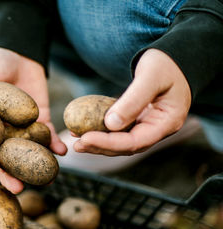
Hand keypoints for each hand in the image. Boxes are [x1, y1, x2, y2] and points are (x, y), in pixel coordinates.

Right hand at [0, 47, 66, 192]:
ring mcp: (21, 129)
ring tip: (45, 179)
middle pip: (4, 158)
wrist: (20, 53)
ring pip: (26, 153)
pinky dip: (54, 145)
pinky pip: (46, 136)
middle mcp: (1, 132)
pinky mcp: (39, 122)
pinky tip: (61, 152)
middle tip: (17, 188)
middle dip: (10, 174)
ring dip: (34, 167)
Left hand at [73, 48, 191, 155]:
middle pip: (126, 147)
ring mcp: (149, 127)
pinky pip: (119, 131)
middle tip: (77, 145)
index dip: (109, 143)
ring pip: (121, 142)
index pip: (135, 142)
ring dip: (99, 143)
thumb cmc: (165, 63)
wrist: (174, 59)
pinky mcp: (138, 121)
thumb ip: (133, 99)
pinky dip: (101, 132)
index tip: (86, 138)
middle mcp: (158, 129)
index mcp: (168, 122)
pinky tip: (82, 129)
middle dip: (100, 147)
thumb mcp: (150, 76)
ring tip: (76, 140)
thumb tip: (110, 124)